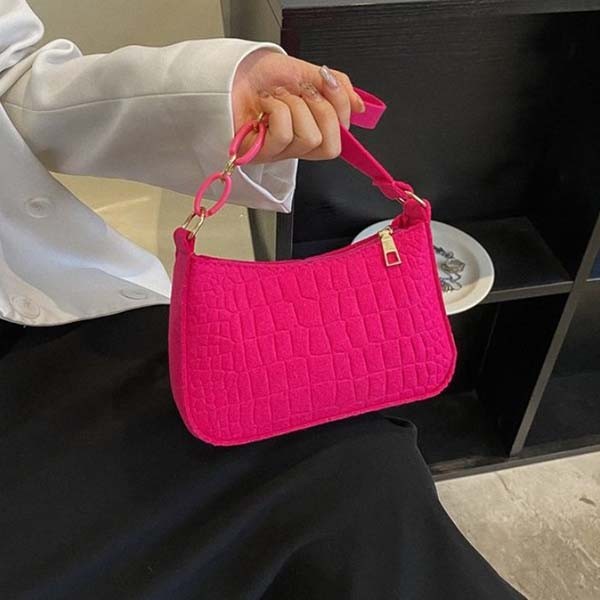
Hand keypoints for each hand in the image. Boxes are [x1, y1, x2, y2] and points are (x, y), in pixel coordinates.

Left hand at [232, 49, 364, 163]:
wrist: (228, 71)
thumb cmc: (259, 76)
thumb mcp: (305, 72)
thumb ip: (336, 88)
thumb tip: (360, 106)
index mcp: (311, 128)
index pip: (341, 137)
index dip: (341, 109)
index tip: (329, 83)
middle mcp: (296, 145)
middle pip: (330, 145)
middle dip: (321, 109)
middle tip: (302, 93)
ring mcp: (278, 151)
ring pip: (309, 137)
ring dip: (295, 107)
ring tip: (277, 97)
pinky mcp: (260, 152)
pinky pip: (284, 134)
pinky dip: (277, 110)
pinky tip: (265, 104)